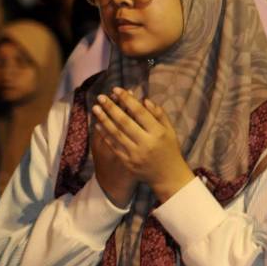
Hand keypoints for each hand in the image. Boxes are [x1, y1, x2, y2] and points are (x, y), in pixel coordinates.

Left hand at [92, 88, 194, 202]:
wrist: (168, 176)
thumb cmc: (170, 149)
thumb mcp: (170, 131)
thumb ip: (159, 115)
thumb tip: (144, 100)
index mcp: (158, 133)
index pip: (140, 112)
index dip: (127, 100)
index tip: (116, 89)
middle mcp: (146, 143)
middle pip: (125, 122)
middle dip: (111, 108)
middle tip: (101, 97)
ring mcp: (135, 153)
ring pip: (116, 133)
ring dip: (104, 119)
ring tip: (95, 108)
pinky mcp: (127, 162)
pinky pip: (113, 145)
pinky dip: (105, 134)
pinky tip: (98, 125)